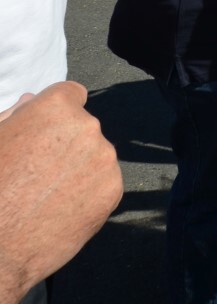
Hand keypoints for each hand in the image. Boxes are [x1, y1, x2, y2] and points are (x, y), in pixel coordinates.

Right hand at [0, 83, 122, 303]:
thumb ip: (15, 115)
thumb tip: (31, 100)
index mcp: (56, 106)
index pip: (72, 95)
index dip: (57, 115)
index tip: (47, 134)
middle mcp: (87, 126)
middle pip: (84, 128)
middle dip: (68, 143)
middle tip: (41, 171)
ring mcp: (104, 159)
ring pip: (96, 156)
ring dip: (81, 168)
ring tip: (49, 194)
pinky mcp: (113, 191)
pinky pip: (104, 183)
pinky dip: (89, 193)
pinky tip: (62, 208)